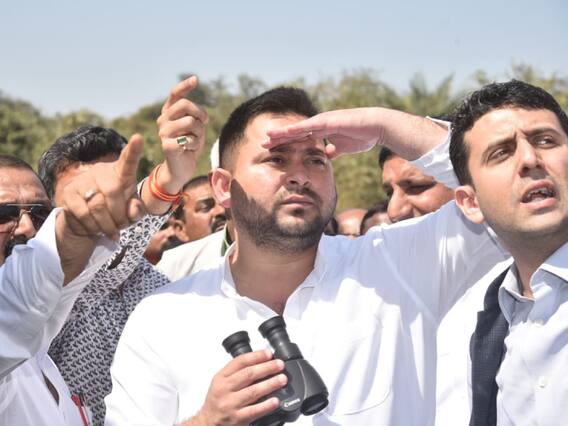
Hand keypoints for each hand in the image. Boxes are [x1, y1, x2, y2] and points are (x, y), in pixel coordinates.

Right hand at [59, 134, 144, 241]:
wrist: (89, 222)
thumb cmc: (116, 211)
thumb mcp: (131, 212)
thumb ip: (136, 210)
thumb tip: (133, 211)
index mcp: (121, 173)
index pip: (128, 160)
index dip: (133, 150)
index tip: (139, 138)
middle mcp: (101, 172)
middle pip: (113, 191)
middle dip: (119, 214)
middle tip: (122, 227)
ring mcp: (83, 181)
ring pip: (98, 205)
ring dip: (108, 224)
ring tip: (113, 233)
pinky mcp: (69, 193)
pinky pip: (83, 213)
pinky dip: (93, 226)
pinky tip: (97, 230)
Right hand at [156, 76, 208, 191]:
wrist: (182, 168)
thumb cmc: (190, 145)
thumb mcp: (196, 127)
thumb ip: (196, 117)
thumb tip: (199, 115)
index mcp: (169, 113)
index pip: (175, 95)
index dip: (185, 86)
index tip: (196, 79)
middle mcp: (163, 120)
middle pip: (185, 105)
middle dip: (200, 113)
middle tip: (204, 123)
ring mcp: (163, 132)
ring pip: (190, 122)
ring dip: (199, 132)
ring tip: (195, 140)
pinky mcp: (167, 145)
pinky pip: (189, 139)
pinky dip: (195, 145)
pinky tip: (189, 150)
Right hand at [190, 349, 286, 425]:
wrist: (208, 422)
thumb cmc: (217, 401)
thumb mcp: (221, 382)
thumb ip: (237, 372)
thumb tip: (262, 362)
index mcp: (221, 377)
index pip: (240, 362)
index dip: (256, 356)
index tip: (269, 353)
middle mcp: (224, 389)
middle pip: (248, 374)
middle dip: (267, 368)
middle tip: (279, 364)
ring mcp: (230, 404)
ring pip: (253, 391)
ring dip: (270, 384)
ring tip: (282, 379)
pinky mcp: (237, 418)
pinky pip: (254, 411)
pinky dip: (266, 405)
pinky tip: (276, 401)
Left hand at [264, 108, 383, 158]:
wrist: (376, 127)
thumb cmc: (363, 136)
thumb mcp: (344, 148)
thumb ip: (334, 150)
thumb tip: (327, 155)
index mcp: (322, 131)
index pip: (300, 138)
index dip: (287, 143)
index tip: (274, 149)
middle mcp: (319, 125)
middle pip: (295, 133)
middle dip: (279, 139)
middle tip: (263, 143)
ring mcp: (321, 122)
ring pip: (297, 129)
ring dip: (282, 133)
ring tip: (267, 137)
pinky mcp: (326, 121)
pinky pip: (307, 126)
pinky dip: (294, 129)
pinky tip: (284, 132)